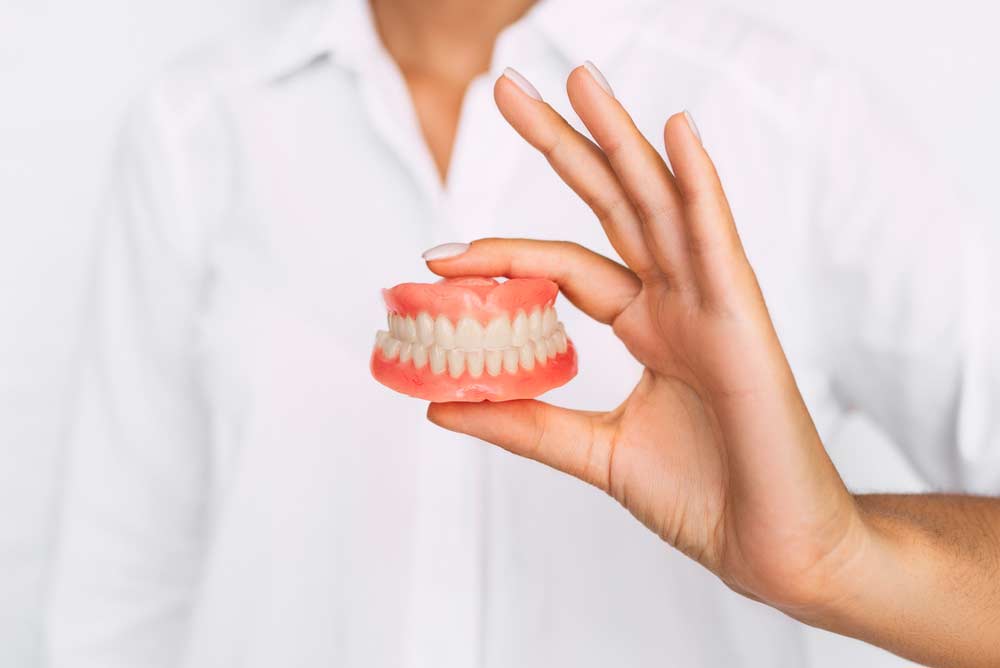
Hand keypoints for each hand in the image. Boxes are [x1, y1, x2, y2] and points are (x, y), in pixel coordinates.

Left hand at [425, 66, 867, 614]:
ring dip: (620, 138)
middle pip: (612, 204)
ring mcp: (712, 303)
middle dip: (564, 144)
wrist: (770, 549)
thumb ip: (524, 421)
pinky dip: (697, 184)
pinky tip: (673, 131)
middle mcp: (677, 300)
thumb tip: (439, 405)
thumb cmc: (702, 497)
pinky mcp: (743, 321)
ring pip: (659, 203)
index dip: (504, 254)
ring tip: (579, 80)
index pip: (566, 265)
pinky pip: (717, 240)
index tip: (437, 257)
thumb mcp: (592, 451)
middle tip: (509, 87)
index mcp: (647, 325)